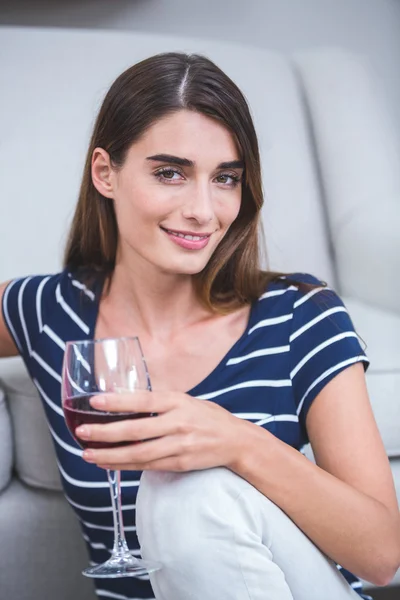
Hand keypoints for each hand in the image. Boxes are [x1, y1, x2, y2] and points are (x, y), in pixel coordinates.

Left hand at [77, 391, 246, 471]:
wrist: (235, 441)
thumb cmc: (208, 417)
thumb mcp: (186, 400)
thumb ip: (160, 401)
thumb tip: (125, 399)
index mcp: (178, 402)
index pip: (143, 399)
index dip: (118, 401)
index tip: (95, 401)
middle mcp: (178, 423)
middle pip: (136, 429)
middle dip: (106, 432)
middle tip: (82, 432)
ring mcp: (179, 445)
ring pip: (138, 453)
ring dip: (110, 455)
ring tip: (88, 453)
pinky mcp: (179, 463)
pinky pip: (147, 466)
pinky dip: (125, 465)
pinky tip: (108, 463)